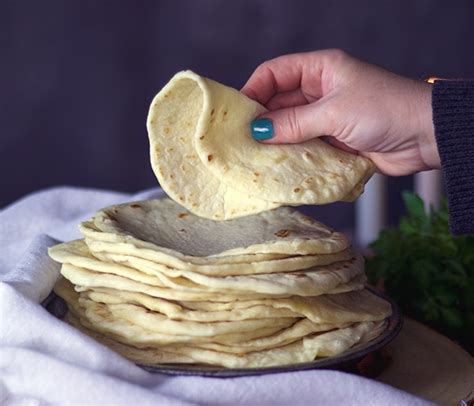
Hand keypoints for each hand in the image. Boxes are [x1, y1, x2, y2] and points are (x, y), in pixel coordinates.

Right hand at [242, 49, 439, 175]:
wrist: (425, 135)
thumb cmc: (385, 109)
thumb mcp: (334, 112)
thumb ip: (294, 122)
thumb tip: (258, 130)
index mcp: (320, 69)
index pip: (275, 73)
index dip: (254, 89)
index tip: (237, 113)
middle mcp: (320, 90)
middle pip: (279, 102)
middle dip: (261, 120)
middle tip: (241, 141)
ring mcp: (326, 116)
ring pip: (290, 126)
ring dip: (276, 141)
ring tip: (255, 156)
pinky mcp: (333, 139)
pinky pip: (304, 145)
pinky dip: (292, 155)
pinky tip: (277, 166)